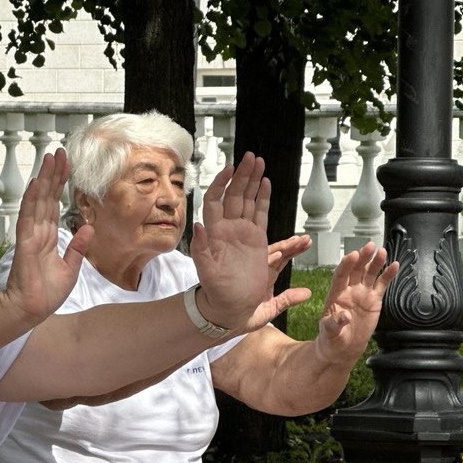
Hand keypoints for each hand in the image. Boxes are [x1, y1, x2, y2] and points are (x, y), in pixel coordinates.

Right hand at [2, 149, 92, 324]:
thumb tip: (88, 227)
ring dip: (43, 179)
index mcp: (49, 237)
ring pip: (38, 201)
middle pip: (46, 197)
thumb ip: (78, 248)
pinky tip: (36, 183)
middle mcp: (39, 232)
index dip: (59, 185)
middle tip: (58, 152)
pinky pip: (28, 217)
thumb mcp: (71, 268)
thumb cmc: (47, 293)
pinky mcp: (26, 243)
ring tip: (49, 158)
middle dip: (53, 174)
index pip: (54, 204)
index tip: (65, 165)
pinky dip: (32, 200)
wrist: (32, 310)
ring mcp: (31, 235)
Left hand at [191, 152, 279, 329]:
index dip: (222, 183)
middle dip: (242, 175)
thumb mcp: (206, 271)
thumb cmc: (215, 291)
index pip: (216, 200)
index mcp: (215, 232)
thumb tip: (197, 225)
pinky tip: (265, 183)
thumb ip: (200, 249)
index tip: (230, 168)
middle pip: (235, 195)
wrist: (229, 305)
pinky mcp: (256, 239)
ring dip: (253, 181)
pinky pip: (260, 213)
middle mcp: (228, 228)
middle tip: (251, 156)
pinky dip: (263, 198)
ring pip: (248, 200)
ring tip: (259, 162)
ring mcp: (242, 232)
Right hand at [234, 234, 315, 330]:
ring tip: (295, 241)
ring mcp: (247, 271)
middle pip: (276, 254)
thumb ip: (287, 300)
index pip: (282, 261)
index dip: (294, 251)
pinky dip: (263, 260)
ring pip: (265, 255)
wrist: (221, 323)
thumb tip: (308, 293)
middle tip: (306, 238)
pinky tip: (275, 254)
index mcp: (265, 278)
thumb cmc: (241, 318)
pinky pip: (251, 265)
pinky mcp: (238, 274)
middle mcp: (257, 272)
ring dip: (280, 248)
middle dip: (291, 246)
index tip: (307, 242)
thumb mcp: (270, 310)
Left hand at [314, 242, 398, 364]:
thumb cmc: (332, 338)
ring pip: (369, 274)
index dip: (346, 265)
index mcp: (335, 294)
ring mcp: (362, 293)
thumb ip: (335, 323)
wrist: (343, 347)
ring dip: (376, 263)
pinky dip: (388, 275)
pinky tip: (394, 265)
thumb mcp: (330, 332)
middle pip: (356, 270)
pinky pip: (381, 284)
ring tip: (383, 252)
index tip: (352, 255)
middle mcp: (349, 290)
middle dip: (362, 258)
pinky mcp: (374, 299)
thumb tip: (344, 316)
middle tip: (369, 246)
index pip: (340, 275)